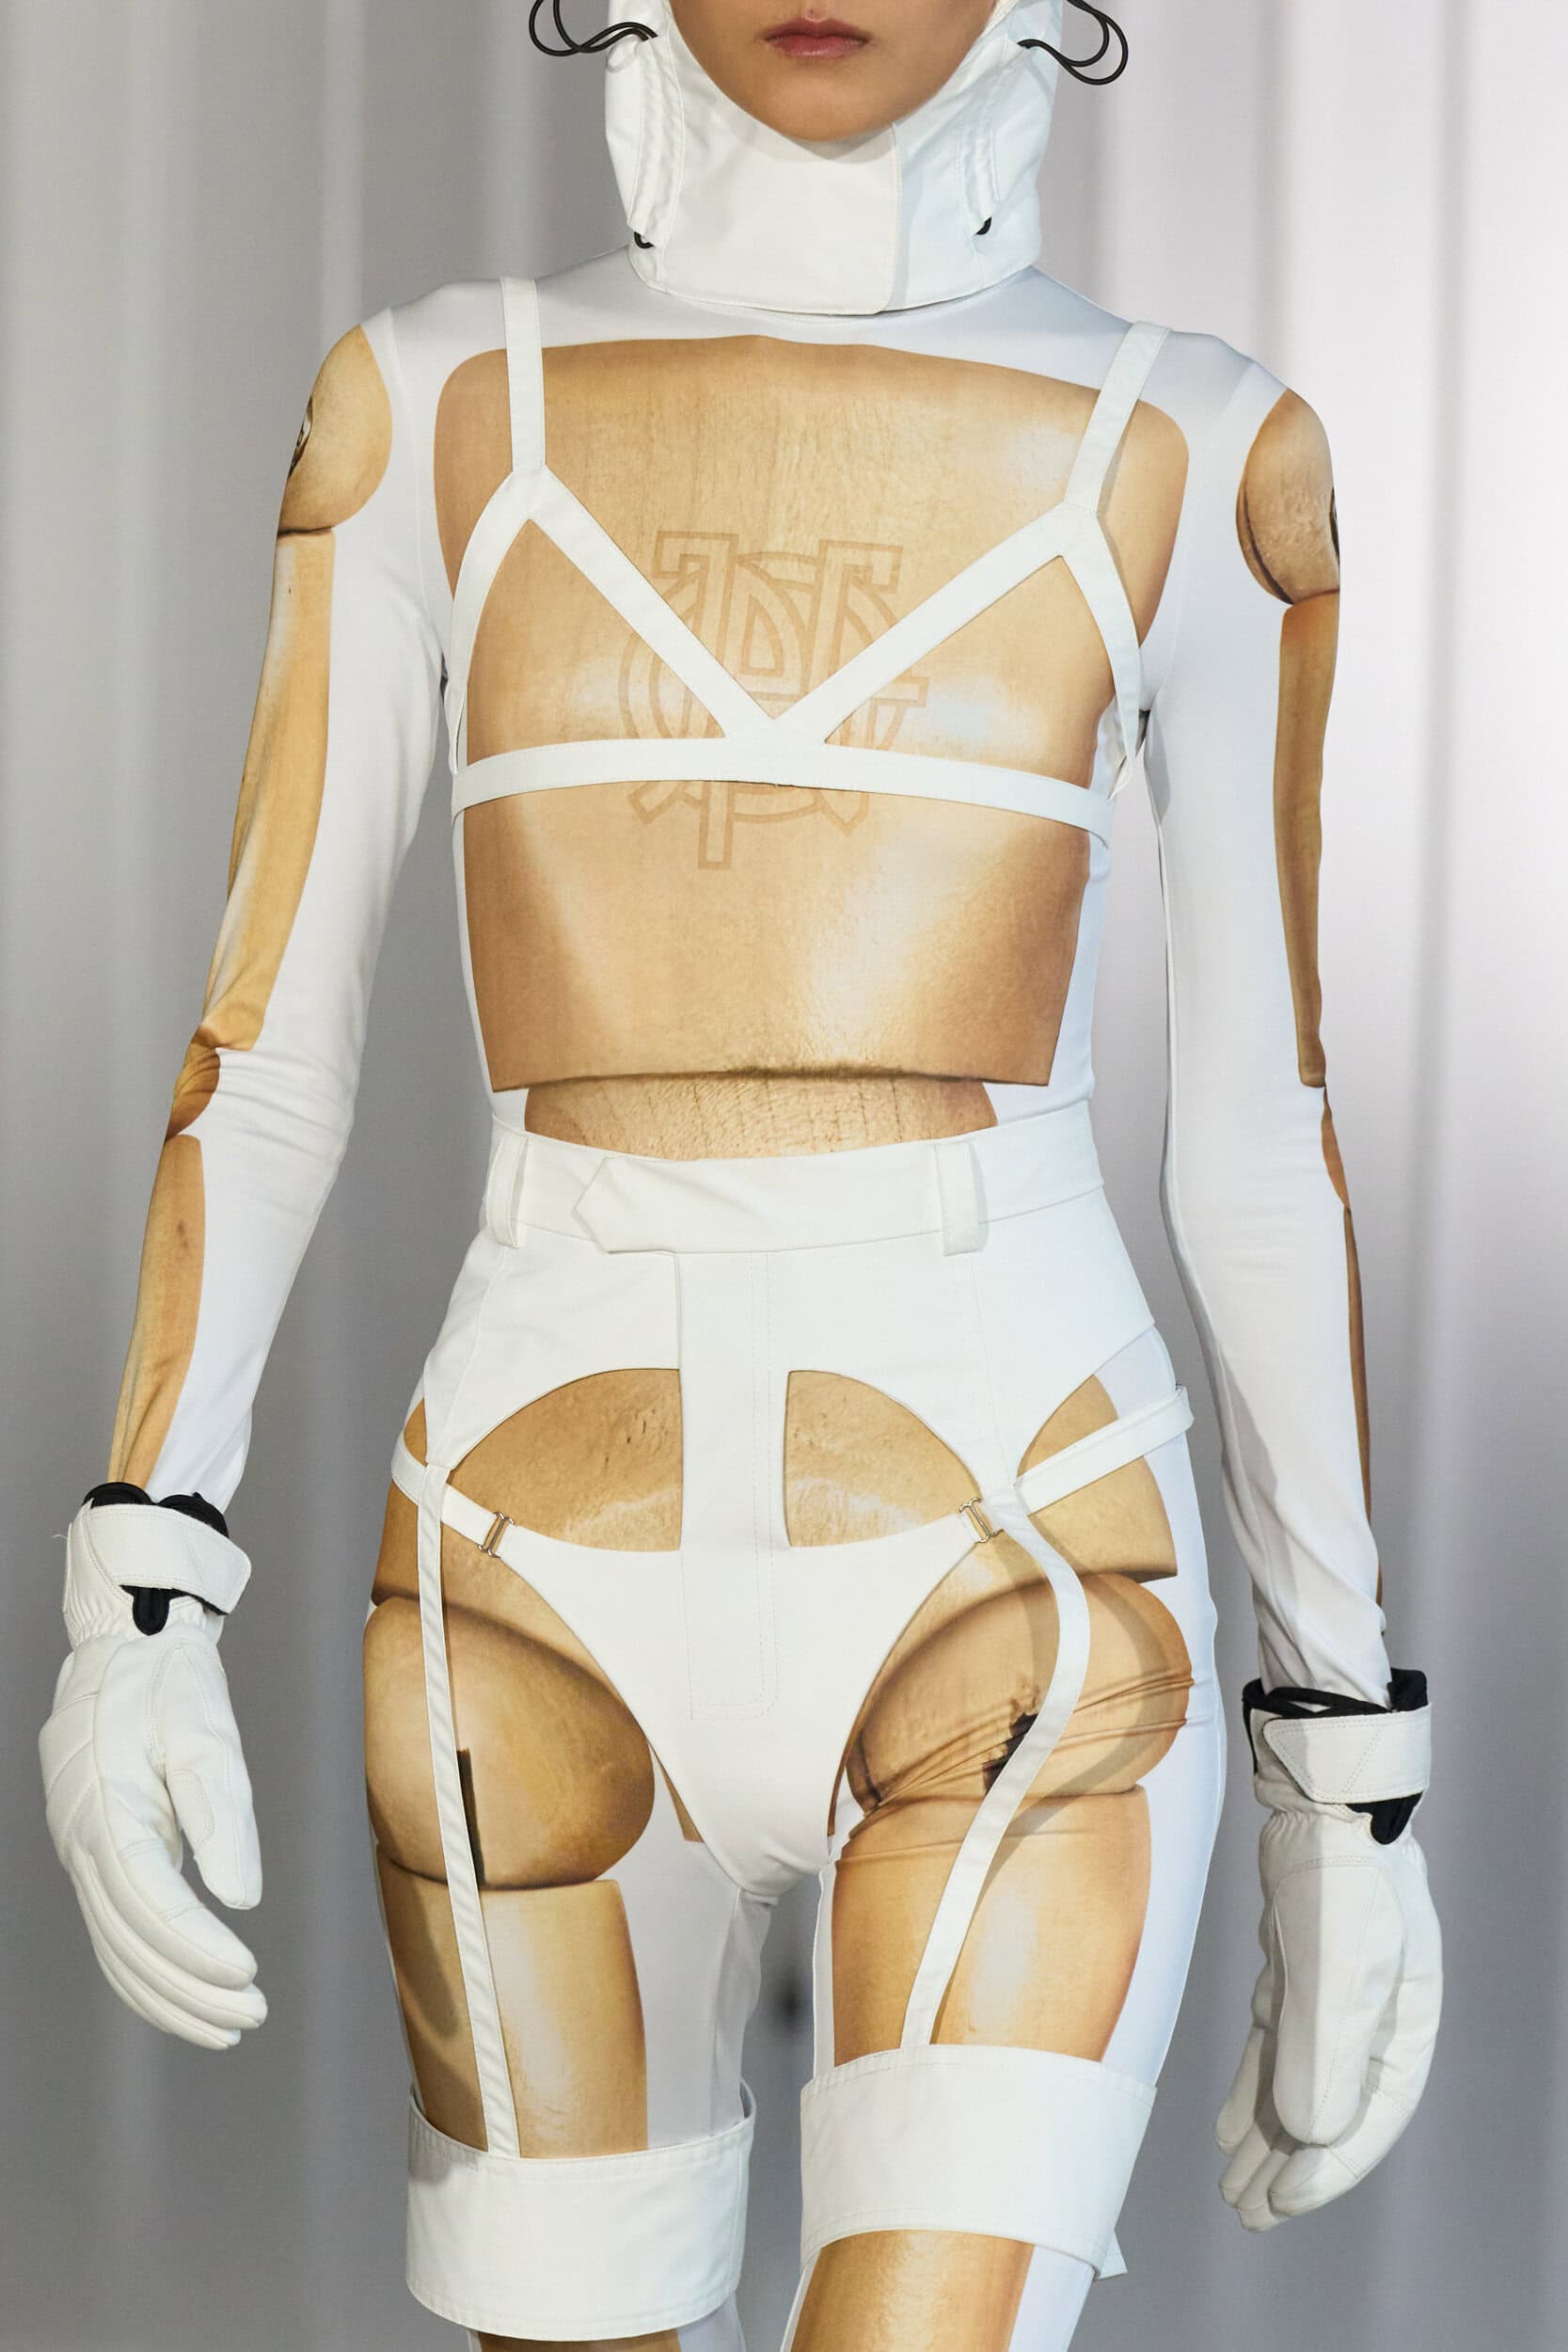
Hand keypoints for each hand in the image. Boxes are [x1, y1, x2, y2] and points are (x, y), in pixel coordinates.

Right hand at [39, 1495, 265, 2049]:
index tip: (246, 1975)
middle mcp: (84, 1839)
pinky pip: (114, 1931)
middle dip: (190, 1988)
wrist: (127, 1645)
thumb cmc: (168, 1682)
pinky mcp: (96, 1853)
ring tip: (229, 2026)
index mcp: (107, 1808)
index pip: (149, 1902)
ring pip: (116, 1948)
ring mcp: (82, 1850)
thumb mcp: (204, 1729)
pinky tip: (189, 1997)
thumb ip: (221, 1812)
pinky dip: (149, 1973)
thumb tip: (241, 1897)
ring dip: (170, 1996)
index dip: (196, 1947)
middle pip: (130, 1940)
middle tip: (252, 2015)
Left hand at [1216, 1678, 1440, 2228]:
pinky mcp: (1299, 1966)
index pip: (1368, 2117)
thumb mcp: (1340, 1966)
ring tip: (1232, 2183)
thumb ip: (1324, 2050)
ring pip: (1297, 2079)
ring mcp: (1335, 1991)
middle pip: (1330, 2109)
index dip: (1327, 2168)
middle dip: (1289, 2165)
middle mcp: (1374, 2016)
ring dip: (1265, 2133)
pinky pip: (1276, 2044)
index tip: (1281, 2203)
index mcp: (1403, 2026)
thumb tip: (1308, 2133)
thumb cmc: (1344, 1877)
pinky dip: (1254, 2083)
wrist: (1321, 1796)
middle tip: (1246, 2212)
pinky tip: (1228, 2120)